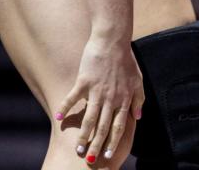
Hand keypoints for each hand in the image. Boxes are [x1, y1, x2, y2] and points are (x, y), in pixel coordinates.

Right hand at [54, 34, 145, 164]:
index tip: (108, 154)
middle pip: (103, 126)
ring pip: (89, 118)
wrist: (113, 40)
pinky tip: (60, 119)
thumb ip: (138, 100)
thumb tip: (138, 118)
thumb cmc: (126, 60)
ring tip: (77, 148)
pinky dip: (66, 108)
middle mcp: (110, 98)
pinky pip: (73, 97)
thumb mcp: (138, 80)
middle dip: (97, 144)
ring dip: (83, 134)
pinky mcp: (84, 81)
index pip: (119, 125)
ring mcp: (97, 90)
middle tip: (90, 159)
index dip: (113, 141)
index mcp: (123, 98)